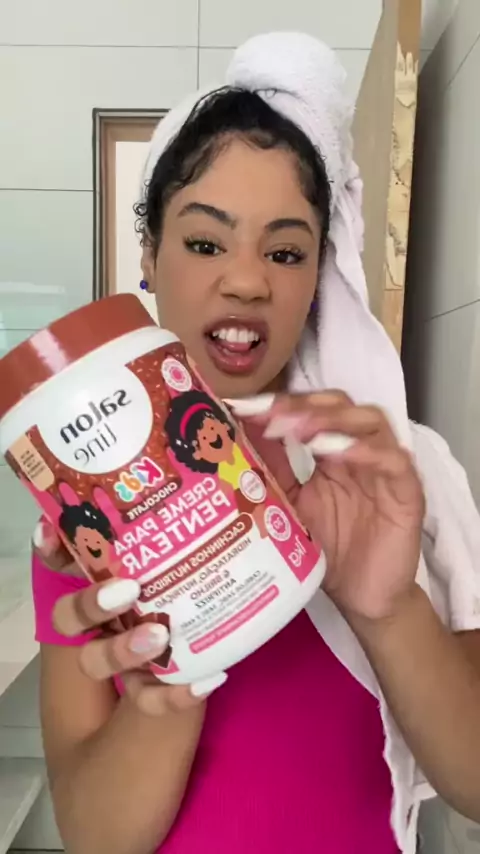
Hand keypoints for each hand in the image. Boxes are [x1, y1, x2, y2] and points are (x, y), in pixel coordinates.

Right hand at [34, 520, 225, 713]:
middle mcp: (104, 620)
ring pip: (97, 660)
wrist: (222, 640)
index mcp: (109, 582)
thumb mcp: (195, 553)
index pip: (66, 562)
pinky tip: (210, 679)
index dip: (53, 550)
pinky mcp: (149, 691)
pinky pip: (153, 700)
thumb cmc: (202, 580)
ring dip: (121, 649)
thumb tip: (214, 488)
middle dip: (90, 604)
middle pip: (70, 616)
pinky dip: (178, 694)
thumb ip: (190, 528)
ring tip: (159, 635)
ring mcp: (122, 657)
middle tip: (128, 590)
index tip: (50, 533)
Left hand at [228, 391, 424, 623]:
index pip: (312, 409)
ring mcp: (385, 469)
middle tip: (273, 415)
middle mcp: (359, 451)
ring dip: (334, 420)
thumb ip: (271, 473)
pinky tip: (339, 453)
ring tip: (302, 428)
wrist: (363, 598)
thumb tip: (236, 440)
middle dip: (306, 405)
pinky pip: (394, 462)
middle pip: (341, 404)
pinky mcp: (407, 493)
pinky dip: (367, 452)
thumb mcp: (290, 507)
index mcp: (331, 452)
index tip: (245, 407)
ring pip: (371, 422)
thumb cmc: (330, 550)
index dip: (282, 403)